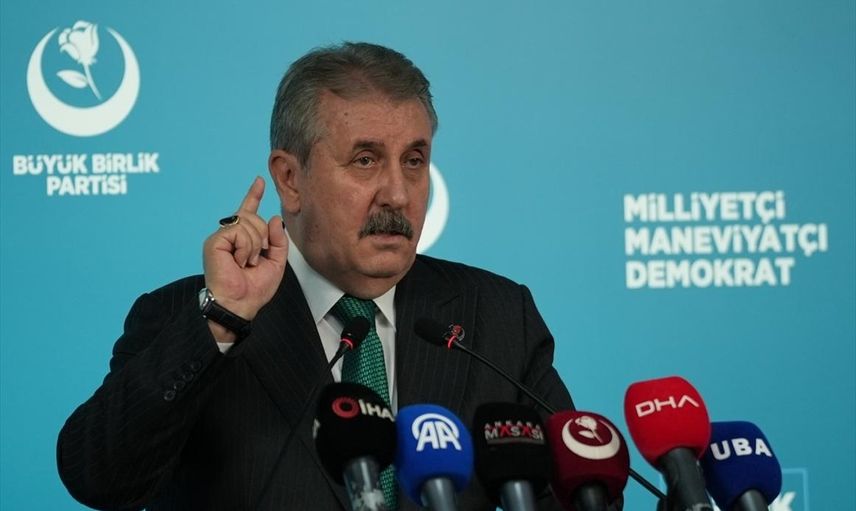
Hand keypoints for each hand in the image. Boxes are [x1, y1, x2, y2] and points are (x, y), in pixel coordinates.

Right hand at [202, 177, 287, 341]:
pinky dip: (246, 248)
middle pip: (254, 216)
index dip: (254, 196)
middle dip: (264, 236)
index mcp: (243, 240)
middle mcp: (230, 236)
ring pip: (248, 222)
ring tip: (247, 263)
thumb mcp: (275, 263)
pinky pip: (239, 231)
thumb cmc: (254, 289)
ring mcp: (221, 238)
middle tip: (257, 259)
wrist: (240, 304)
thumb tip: (274, 219)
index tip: (260, 181)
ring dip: (255, 245)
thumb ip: (278, 240)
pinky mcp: (214, 242)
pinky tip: (239, 261)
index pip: (248, 213)